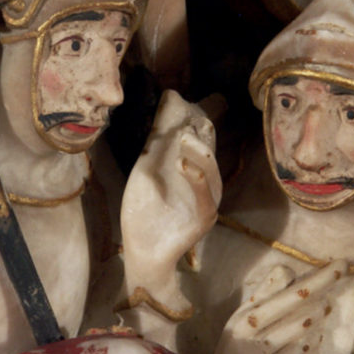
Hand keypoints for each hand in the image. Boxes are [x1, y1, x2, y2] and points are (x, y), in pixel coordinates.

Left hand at [121, 89, 220, 313]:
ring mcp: (206, 203)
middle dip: (202, 132)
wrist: (141, 251)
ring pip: (212, 172)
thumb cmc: (142, 214)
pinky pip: (206, 198)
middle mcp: (204, 186)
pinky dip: (197, 179)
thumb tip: (159, 118)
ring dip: (199, 152)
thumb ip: (153, 150)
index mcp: (192, 174)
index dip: (198, 123)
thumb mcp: (144, 175)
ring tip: (184, 137)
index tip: (188, 103)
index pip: (201, 143)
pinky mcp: (203, 219)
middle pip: (210, 153)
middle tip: (192, 113)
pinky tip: (184, 165)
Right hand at [213, 260, 346, 353]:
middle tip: (331, 299)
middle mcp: (256, 343)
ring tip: (323, 314)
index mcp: (247, 320)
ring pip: (303, 345)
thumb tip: (288, 270)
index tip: (340, 266)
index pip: (290, 296)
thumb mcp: (240, 315)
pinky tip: (315, 342)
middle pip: (300, 320)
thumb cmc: (233, 345)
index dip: (318, 281)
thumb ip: (264, 293)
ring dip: (317, 329)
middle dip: (321, 305)